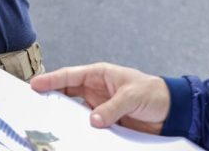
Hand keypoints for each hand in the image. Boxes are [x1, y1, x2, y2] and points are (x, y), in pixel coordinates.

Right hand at [30, 62, 169, 131]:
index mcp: (99, 74)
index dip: (51, 79)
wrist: (172, 112)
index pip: (70, 76)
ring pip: (75, 111)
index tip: (35, 85)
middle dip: (52, 97)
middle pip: (67, 93)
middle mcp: (96, 90)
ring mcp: (100, 107)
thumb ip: (112, 108)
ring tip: (52, 122)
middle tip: (36, 105)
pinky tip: (75, 134)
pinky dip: (81, 130)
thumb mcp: (132, 96)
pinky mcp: (107, 122)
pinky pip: (89, 126)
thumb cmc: (154, 93)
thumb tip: (93, 120)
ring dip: (66, 116)